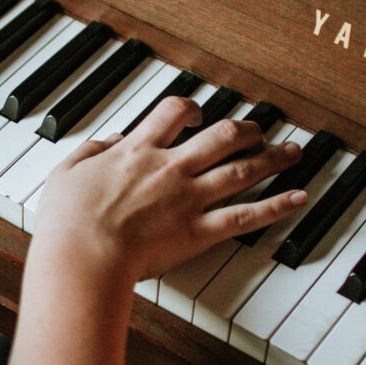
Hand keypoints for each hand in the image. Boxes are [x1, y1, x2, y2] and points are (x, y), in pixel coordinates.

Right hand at [30, 97, 306, 285]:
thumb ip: (92, 151)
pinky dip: (276, 206)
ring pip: (241, 169)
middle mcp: (170, 168)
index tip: (196, 114)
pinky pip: (246, 216)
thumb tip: (111, 140)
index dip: (189, 109)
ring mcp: (189, 199)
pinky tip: (298, 197)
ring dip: (271, 158)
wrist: (83, 255)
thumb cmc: (68, 221)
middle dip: (244, 129)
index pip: (172, 113)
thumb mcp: (66, 172)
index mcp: (137, 151)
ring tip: (292, 151)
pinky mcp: (199, 231)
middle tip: (257, 129)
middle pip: (221, 136)